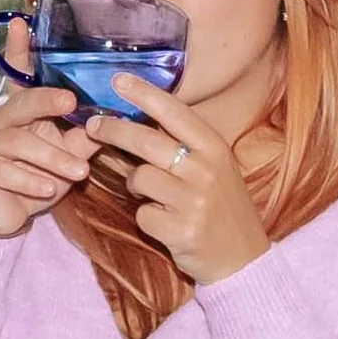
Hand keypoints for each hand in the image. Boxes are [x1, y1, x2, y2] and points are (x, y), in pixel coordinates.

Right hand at [0, 19, 93, 239]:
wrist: (6, 218)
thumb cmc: (38, 179)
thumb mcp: (66, 154)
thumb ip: (85, 135)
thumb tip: (118, 116)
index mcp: (19, 112)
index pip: (18, 75)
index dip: (18, 48)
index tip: (23, 21)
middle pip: (21, 104)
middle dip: (47, 101)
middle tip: (72, 103)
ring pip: (17, 143)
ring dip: (52, 158)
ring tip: (79, 173)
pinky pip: (4, 171)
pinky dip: (29, 181)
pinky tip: (48, 190)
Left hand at [87, 79, 271, 283]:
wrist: (244, 259)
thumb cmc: (223, 208)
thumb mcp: (214, 168)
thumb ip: (184, 145)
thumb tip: (139, 120)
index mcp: (215, 148)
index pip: (174, 112)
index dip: (144, 94)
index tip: (118, 79)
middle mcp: (206, 169)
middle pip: (146, 141)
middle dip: (113, 130)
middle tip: (93, 127)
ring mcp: (193, 200)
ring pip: (139, 178)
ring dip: (135, 185)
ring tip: (152, 194)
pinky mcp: (181, 230)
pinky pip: (142, 214)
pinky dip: (146, 218)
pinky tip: (165, 223)